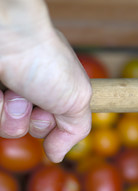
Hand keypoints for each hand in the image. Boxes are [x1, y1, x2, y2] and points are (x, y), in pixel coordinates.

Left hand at [0, 10, 91, 162]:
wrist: (9, 34)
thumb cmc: (47, 60)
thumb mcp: (78, 98)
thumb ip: (75, 130)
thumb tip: (56, 155)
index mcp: (51, 91)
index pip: (49, 127)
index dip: (50, 125)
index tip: (54, 107)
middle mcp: (26, 92)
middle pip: (24, 130)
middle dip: (31, 120)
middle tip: (34, 95)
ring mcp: (4, 93)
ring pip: (5, 128)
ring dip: (10, 114)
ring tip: (13, 89)